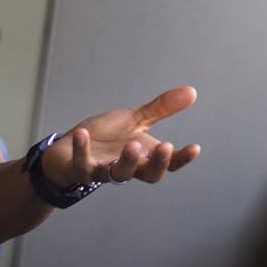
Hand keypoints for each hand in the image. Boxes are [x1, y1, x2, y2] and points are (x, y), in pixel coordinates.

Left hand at [41, 86, 200, 188]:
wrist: (71, 148)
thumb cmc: (106, 137)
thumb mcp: (135, 120)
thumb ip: (161, 109)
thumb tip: (192, 92)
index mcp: (143, 157)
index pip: (168, 163)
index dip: (181, 158)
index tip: (195, 147)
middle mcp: (127, 168)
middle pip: (149, 175)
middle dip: (157, 163)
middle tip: (165, 147)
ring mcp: (104, 171)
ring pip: (119, 174)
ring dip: (126, 161)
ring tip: (132, 144)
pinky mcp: (80, 170)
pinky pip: (82, 165)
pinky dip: (82, 150)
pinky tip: (83, 134)